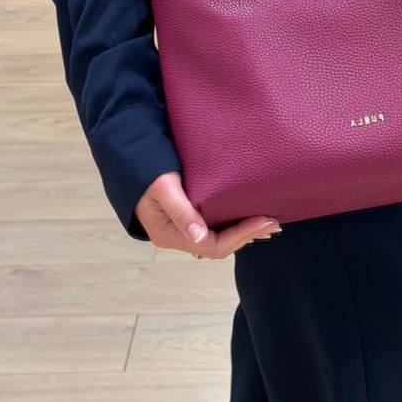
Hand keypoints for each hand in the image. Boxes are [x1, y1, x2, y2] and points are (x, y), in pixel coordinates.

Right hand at [134, 171, 281, 257]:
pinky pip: (214, 227)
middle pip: (218, 247)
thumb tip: (198, 237)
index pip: (213, 246)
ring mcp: (180, 229)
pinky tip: (247, 216)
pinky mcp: (186, 217)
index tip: (262, 220)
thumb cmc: (144, 169)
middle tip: (273, 222)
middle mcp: (176, 237)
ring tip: (266, 222)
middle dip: (247, 236)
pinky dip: (233, 224)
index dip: (240, 236)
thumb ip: (181, 212)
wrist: (128, 155)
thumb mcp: (163, 188)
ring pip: (217, 239)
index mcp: (169, 236)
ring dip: (243, 232)